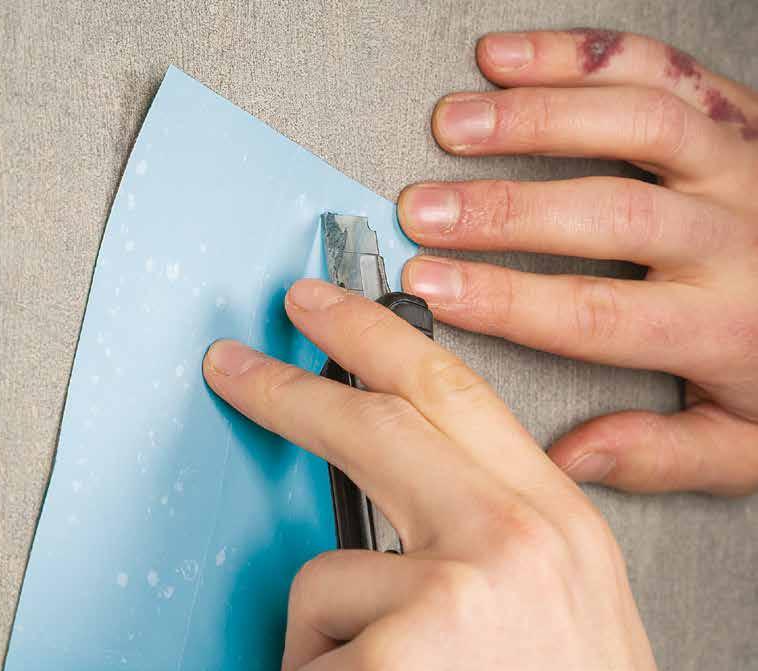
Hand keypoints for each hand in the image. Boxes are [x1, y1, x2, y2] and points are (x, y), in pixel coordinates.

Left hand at [203, 280, 656, 670]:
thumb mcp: (557, 606)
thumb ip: (491, 535)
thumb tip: (403, 501)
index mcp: (555, 524)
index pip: (453, 394)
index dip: (380, 338)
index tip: (328, 309)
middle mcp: (511, 540)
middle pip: (373, 422)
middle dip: (290, 385)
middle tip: (234, 362)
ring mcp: (454, 594)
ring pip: (325, 578)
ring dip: (331, 640)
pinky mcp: (397, 652)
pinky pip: (310, 653)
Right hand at [398, 29, 757, 495]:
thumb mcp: (749, 442)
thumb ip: (662, 454)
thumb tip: (571, 459)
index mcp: (727, 324)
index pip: (596, 311)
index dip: (505, 298)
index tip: (433, 288)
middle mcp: (734, 237)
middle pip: (608, 212)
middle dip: (502, 209)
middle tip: (424, 208)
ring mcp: (738, 165)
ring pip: (635, 122)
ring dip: (535, 118)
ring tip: (455, 124)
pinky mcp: (737, 116)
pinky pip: (659, 69)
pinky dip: (578, 56)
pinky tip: (511, 59)